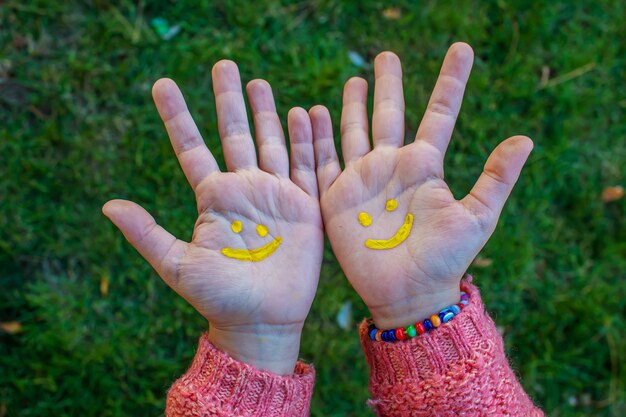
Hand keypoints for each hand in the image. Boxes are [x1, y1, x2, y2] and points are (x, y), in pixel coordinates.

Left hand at [103, 61, 322, 374]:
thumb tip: (108, 205)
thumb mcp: (178, 265)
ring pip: (271, 142)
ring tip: (260, 82)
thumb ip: (147, 234)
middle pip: (235, 133)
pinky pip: (306, 165)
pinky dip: (307, 140)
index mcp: (213, 198)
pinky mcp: (304, 206)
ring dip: (267, 112)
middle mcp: (243, 189)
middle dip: (229, 100)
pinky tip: (306, 113)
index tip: (162, 84)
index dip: (178, 116)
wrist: (263, 320)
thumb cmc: (219, 297)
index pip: (192, 147)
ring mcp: (275, 195)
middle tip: (223, 65)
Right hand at [310, 43, 532, 328]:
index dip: (450, 82)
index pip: (439, 114)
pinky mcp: (337, 197)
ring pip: (354, 131)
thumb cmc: (445, 260)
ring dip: (352, 106)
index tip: (462, 50)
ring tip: (354, 79)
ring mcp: (363, 180)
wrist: (407, 293)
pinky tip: (311, 114)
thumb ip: (496, 178)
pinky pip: (324, 160)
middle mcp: (393, 167)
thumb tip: (525, 139)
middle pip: (388, 114)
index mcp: (425, 167)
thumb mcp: (476, 218)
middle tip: (386, 56)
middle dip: (387, 85)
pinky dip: (316, 137)